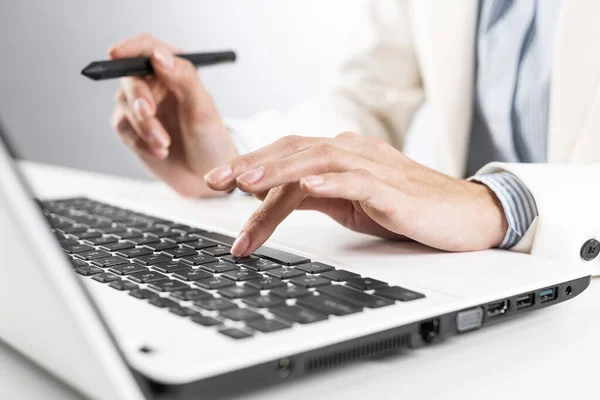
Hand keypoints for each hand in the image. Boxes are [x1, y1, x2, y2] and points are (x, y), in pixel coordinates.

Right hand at [109, 34, 237, 196]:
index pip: (146, 47)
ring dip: (145, 127)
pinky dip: (142, 141)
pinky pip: (125, 129)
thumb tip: (158, 56)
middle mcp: (154, 83)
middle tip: (148, 113)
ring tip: (166, 144)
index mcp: (174, 68)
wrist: (204, 175)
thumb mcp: (203, 108)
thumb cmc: (209, 139)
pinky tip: (161, 151)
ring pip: (126, 105)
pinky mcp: (131, 128)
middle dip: (139, 97)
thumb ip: (183, 77)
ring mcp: (140, 105)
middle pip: (130, 77)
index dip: (129, 47)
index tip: (116, 53)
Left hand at [204, 132, 507, 255]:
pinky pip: (360, 181)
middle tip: (216, 180)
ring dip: (281, 169)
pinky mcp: (394, 191)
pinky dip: (332, 182)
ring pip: (320, 160)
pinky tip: (308, 186)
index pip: (288, 154)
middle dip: (252, 164)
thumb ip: (312, 197)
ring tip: (246, 180)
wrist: (464, 215)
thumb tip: (270, 199)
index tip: (218, 182)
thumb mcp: (347, 204)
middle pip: (296, 150)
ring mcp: (375, 169)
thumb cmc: (406, 208)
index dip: (252, 165)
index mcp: (341, 155)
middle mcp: (354, 153)